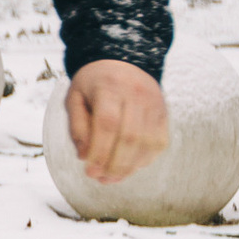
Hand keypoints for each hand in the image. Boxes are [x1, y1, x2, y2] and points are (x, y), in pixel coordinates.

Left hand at [64, 60, 169, 186]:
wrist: (122, 60)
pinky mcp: (163, 113)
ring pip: (147, 142)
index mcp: (109, 86)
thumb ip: (77, 126)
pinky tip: (129, 167)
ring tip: (112, 178)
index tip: (89, 171)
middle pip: (130, 136)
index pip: (107, 124)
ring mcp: (153, 103)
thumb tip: (84, 156)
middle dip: (115, 164)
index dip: (100, 151)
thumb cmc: (93, 83)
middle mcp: (136, 94)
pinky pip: (159, 142)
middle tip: (101, 179)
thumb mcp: (75, 97)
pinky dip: (145, 160)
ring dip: (130, 167)